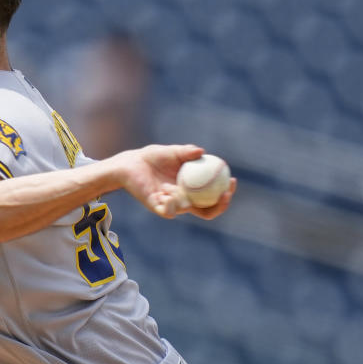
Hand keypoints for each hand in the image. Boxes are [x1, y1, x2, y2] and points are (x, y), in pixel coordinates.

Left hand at [112, 144, 235, 219]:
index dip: (226, 192)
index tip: (232, 180)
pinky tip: (170, 193)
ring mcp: (172, 204)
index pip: (213, 195)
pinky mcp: (157, 207)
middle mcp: (184, 199)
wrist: (130, 163)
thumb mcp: (172, 152)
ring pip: (189, 210)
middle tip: (226, 193)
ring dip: (196, 202)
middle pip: (208, 209)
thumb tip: (202, 152)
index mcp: (191, 188)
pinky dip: (173, 204)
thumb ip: (186, 152)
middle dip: (221, 205)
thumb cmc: (152, 157)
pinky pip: (169, 211)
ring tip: (193, 190)